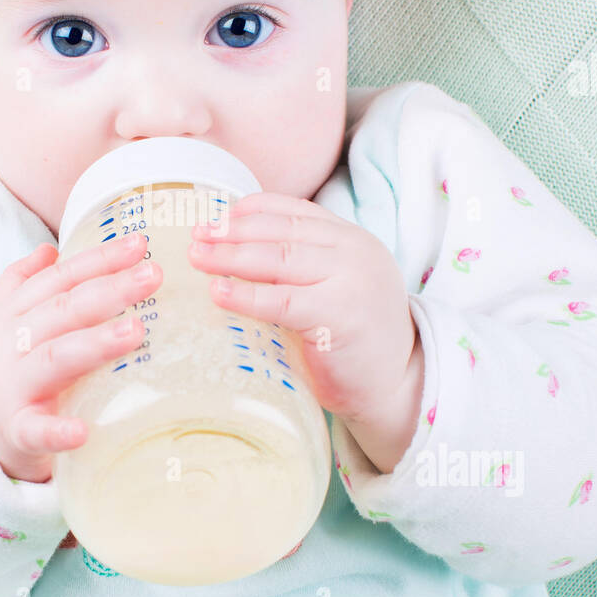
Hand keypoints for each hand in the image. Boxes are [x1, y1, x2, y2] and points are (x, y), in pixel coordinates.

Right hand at [0, 233, 160, 482]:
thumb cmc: (2, 367)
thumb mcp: (4, 321)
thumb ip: (22, 283)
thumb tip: (48, 250)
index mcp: (14, 313)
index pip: (60, 280)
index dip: (98, 259)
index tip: (139, 245)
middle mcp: (12, 343)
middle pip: (63, 311)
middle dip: (110, 291)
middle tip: (153, 276)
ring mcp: (13, 386)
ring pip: (54, 359)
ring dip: (95, 343)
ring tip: (136, 331)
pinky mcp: (16, 430)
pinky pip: (36, 430)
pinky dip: (57, 431)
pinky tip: (83, 432)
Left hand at [187, 192, 419, 430]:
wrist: (399, 385)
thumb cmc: (355, 341)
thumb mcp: (335, 287)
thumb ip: (303, 266)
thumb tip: (235, 253)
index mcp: (352, 239)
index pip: (295, 211)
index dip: (251, 210)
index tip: (216, 215)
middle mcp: (354, 251)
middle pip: (282, 232)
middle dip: (233, 231)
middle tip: (197, 234)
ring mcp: (351, 280)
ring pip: (279, 259)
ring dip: (231, 256)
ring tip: (198, 257)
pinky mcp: (341, 315)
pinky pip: (282, 301)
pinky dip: (246, 295)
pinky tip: (218, 292)